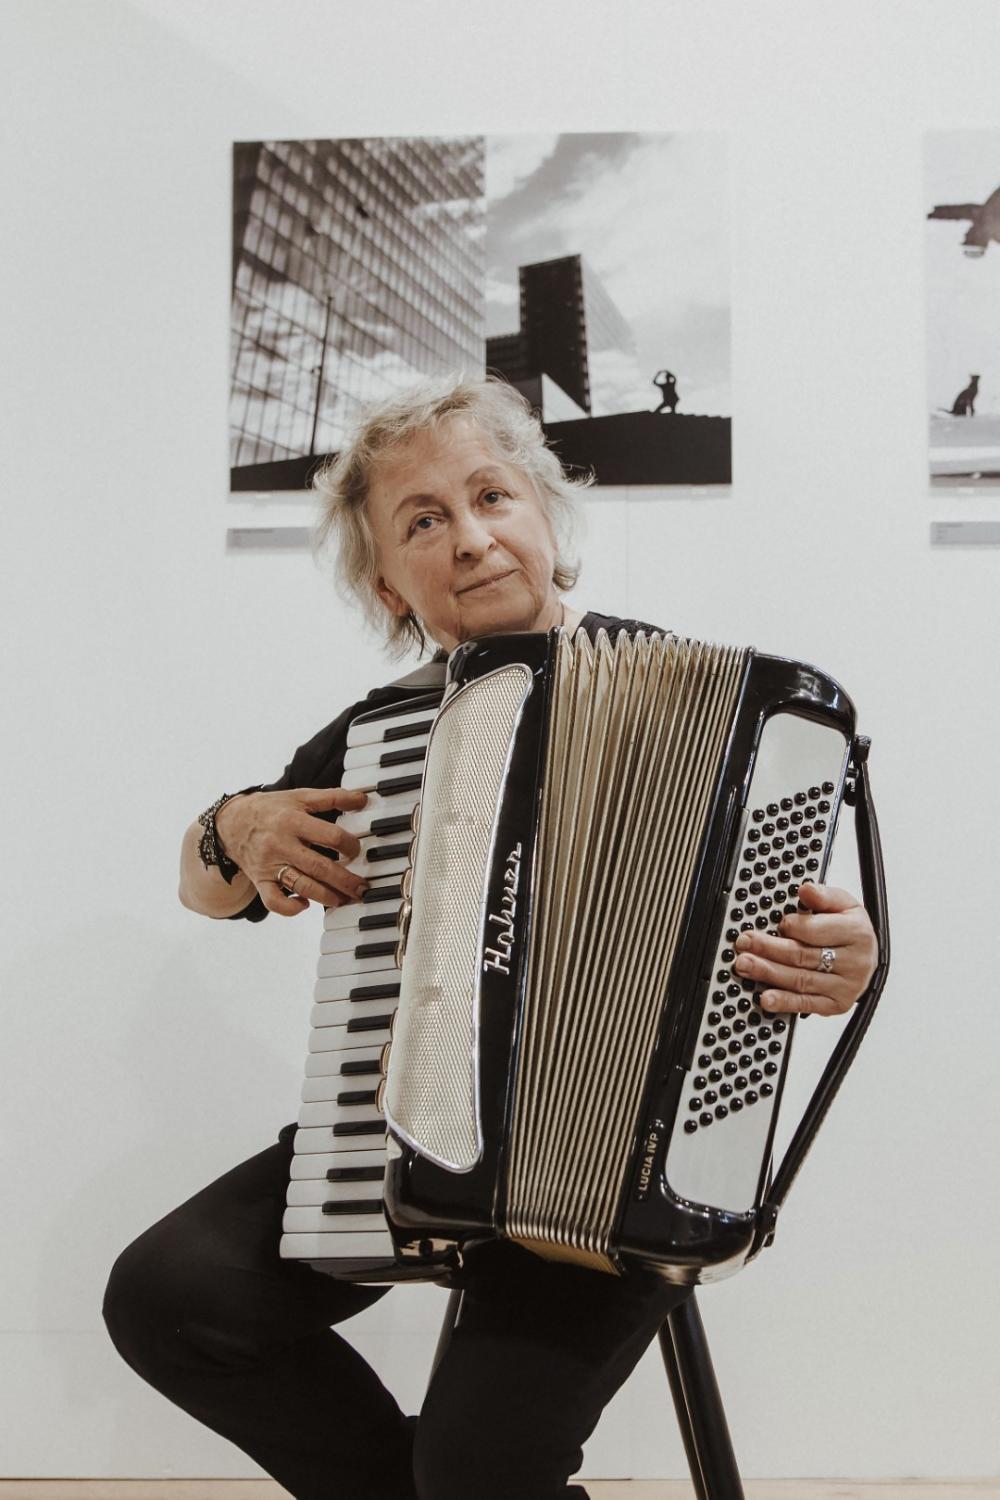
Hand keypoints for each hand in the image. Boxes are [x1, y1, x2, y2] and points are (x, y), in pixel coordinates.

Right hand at [216, 786, 368, 916]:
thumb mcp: (299, 796)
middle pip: (319, 866)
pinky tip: (305, 904)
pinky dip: (290, 908)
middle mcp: (281, 844)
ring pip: (301, 886)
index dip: (350, 845)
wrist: (230, 822)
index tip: (357, 850)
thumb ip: (331, 797)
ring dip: (326, 896)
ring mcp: (270, 865)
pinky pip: (274, 901)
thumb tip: (361, 798)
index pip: (330, 836)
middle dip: (345, 880)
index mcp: (293, 820)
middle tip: (361, 887)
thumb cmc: (270, 809)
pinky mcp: (260, 881)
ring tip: (343, 899)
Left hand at [731, 882, 876, 1016]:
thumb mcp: (844, 904)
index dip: (791, 926)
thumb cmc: (851, 931)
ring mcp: (845, 986)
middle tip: (745, 943)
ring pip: (800, 980)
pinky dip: (784, 1002)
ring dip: (768, 973)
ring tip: (745, 965)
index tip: (776, 923)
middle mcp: (854, 962)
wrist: (867, 958)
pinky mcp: (836, 1005)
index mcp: (856, 933)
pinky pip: (807, 1004)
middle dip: (768, 949)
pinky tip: (766, 998)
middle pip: (803, 956)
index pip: (815, 931)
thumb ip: (824, 895)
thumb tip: (806, 890)